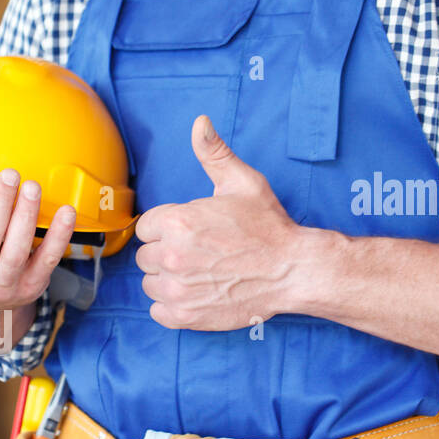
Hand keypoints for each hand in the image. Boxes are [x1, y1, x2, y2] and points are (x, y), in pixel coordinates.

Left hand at [135, 116, 308, 330]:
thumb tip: (200, 123)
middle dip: (167, 253)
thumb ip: (213, 153)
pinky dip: (172, 306)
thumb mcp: (242, 182)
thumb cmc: (268, 226)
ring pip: (150, 283)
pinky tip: (196, 294)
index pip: (146, 227)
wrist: (292, 270)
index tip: (191, 232)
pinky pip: (157, 312)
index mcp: (177, 221)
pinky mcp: (185, 316)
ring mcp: (177, 289)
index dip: (167, 229)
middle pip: (146, 256)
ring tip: (201, 273)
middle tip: (201, 253)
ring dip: (169, 280)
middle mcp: (172, 256)